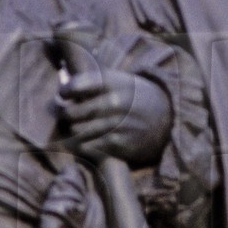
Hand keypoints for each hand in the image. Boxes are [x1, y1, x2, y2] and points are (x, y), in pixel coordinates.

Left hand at [58, 70, 172, 165]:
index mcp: (113, 82)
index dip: (65, 91)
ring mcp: (118, 125)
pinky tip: (87, 139)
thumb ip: (93, 82)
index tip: (64, 95)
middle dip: (65, 114)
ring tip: (76, 127)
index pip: (77, 86)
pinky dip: (83, 144)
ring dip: (73, 130)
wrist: (166, 119)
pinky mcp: (120, 145)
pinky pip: (88, 147)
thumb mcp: (120, 81)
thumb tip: (62, 84)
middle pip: (72, 112)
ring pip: (77, 131)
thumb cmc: (134, 97)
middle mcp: (115, 103)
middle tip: (66, 114)